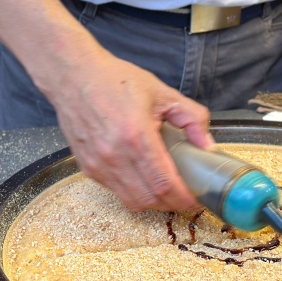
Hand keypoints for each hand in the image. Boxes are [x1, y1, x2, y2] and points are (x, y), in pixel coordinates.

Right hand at [40, 40, 212, 211]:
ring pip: (132, 201)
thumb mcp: (162, 93)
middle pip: (150, 199)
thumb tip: (208, 146)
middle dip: (172, 204)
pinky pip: (116, 192)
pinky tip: (145, 180)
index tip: (196, 199)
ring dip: (154, 202)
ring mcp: (99, 164)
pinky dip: (135, 193)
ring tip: (168, 191)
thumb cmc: (116, 81)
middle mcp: (115, 156)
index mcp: (136, 136)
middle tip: (186, 196)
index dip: (184, 199)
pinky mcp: (88, 168)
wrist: (74, 76)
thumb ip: (192, 118)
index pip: (164, 184)